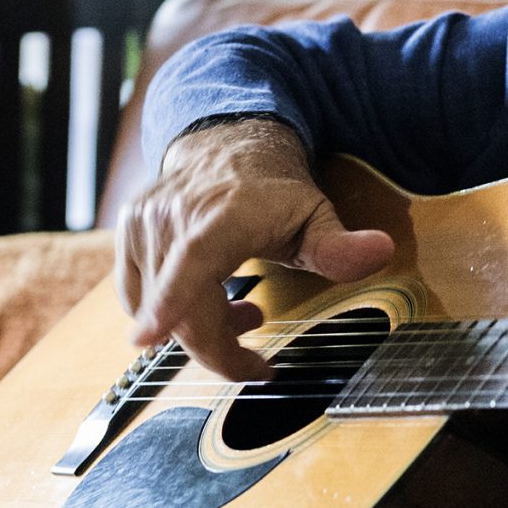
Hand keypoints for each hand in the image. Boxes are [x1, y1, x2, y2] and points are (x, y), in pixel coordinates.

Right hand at [113, 119, 394, 379]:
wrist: (226, 144)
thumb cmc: (272, 188)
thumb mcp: (316, 214)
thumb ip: (340, 245)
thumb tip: (380, 251)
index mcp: (222, 214)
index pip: (192, 260)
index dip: (170, 302)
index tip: (148, 338)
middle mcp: (174, 217)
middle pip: (180, 309)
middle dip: (218, 350)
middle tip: (257, 363)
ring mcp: (144, 226)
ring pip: (157, 309)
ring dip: (200, 328)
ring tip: (242, 311)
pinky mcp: (127, 236)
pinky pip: (138, 297)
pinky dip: (170, 312)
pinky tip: (207, 301)